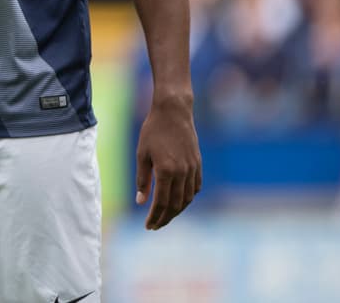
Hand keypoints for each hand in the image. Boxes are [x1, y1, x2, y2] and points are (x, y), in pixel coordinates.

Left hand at [135, 94, 201, 229]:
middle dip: (165, 218)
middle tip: (154, 226)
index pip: (161, 203)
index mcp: (166, 171)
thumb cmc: (153, 131)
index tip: (147, 226)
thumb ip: (143, 180)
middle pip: (175, 205)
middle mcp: (182, 173)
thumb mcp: (142, 154)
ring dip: (177, 211)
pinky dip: (187, 198)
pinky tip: (179, 201)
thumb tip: (141, 202)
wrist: (174, 112)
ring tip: (165, 216)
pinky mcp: (198, 164)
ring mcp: (193, 169)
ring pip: (187, 199)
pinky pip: (195, 188)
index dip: (154, 217)